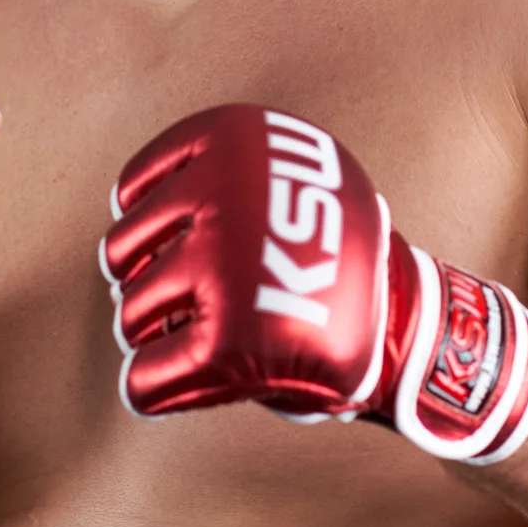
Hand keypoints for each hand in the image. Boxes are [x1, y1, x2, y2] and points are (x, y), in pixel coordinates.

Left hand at [99, 104, 527, 463]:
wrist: (406, 325)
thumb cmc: (326, 259)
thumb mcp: (282, 183)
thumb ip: (213, 186)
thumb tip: (123, 227)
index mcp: (232, 140)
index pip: (133, 189)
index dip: (141, 221)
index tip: (167, 244)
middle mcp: (221, 196)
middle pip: (121, 253)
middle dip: (143, 282)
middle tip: (180, 298)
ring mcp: (221, 267)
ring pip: (131, 313)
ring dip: (149, 333)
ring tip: (196, 334)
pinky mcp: (227, 342)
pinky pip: (149, 375)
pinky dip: (149, 387)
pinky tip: (166, 380)